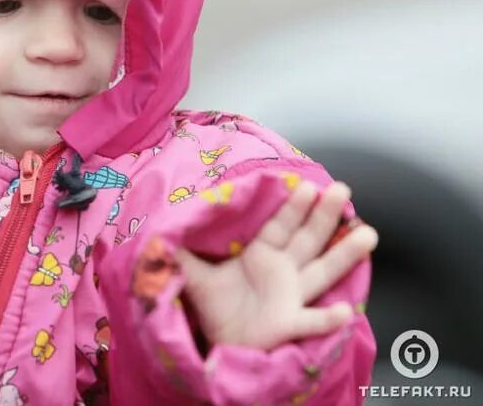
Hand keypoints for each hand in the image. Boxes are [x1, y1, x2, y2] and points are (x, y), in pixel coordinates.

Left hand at [175, 180, 377, 350]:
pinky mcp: (289, 324)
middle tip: (344, 190)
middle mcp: (282, 272)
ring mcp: (291, 297)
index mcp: (261, 255)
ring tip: (368, 234)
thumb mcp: (193, 274)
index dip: (293, 207)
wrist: (219, 342)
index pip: (279, 226)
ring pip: (322, 272)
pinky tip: (344, 312)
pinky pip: (311, 322)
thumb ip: (180, 251)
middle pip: (308, 239)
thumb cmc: (215, 306)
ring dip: (344, 255)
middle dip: (325, 216)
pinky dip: (327, 319)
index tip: (308, 185)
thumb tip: (159, 228)